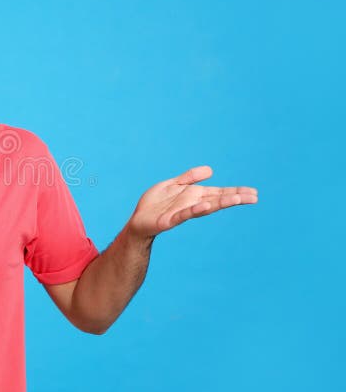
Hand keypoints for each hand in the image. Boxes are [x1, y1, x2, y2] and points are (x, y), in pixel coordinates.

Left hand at [126, 165, 257, 239]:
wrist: (138, 221)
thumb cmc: (155, 204)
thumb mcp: (172, 185)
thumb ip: (189, 177)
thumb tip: (211, 170)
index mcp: (193, 195)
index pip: (218, 192)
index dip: (235, 191)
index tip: (253, 192)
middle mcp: (192, 204)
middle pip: (217, 199)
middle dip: (235, 197)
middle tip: (255, 197)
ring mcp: (182, 212)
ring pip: (205, 206)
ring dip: (221, 202)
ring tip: (238, 199)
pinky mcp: (170, 219)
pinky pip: (185, 213)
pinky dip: (196, 209)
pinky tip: (207, 206)